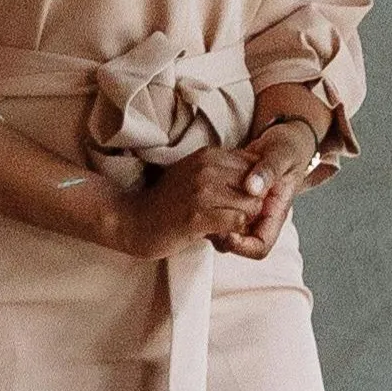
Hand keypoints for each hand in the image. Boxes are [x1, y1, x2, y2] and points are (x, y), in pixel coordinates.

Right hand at [120, 143, 290, 262]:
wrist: (133, 220)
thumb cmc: (169, 200)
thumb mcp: (196, 174)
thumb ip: (223, 171)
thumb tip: (259, 176)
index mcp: (209, 155)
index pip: (255, 164)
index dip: (257, 185)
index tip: (245, 200)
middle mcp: (207, 168)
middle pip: (258, 184)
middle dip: (254, 203)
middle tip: (240, 217)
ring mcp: (202, 192)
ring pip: (251, 204)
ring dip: (245, 220)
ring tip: (229, 227)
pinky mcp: (197, 216)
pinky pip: (237, 222)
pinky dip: (235, 231)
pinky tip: (221, 235)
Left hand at [213, 125, 321, 259]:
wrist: (283, 141)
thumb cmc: (288, 149)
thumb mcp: (283, 155)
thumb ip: (269, 170)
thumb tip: (252, 188)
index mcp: (275, 213)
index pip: (259, 247)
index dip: (241, 246)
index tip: (227, 232)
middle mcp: (259, 216)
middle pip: (236, 243)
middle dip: (219, 232)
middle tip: (206, 212)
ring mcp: (245, 209)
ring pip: (223, 230)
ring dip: (210, 220)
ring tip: (201, 199)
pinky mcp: (233, 199)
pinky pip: (217, 212)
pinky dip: (209, 204)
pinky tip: (204, 185)